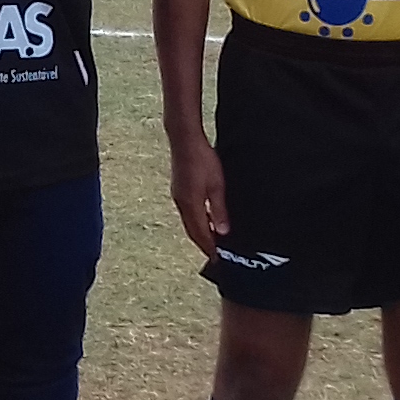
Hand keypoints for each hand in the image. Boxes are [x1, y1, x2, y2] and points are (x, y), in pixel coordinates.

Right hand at [170, 134, 226, 257]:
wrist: (184, 140)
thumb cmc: (203, 160)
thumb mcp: (217, 186)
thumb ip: (218, 210)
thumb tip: (221, 232)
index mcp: (191, 205)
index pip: (200, 233)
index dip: (209, 247)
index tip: (218, 259)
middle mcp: (181, 203)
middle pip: (192, 230)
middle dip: (203, 244)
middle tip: (214, 255)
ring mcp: (178, 196)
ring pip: (188, 222)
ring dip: (199, 233)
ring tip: (211, 240)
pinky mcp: (178, 189)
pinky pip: (187, 212)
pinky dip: (195, 221)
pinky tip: (204, 219)